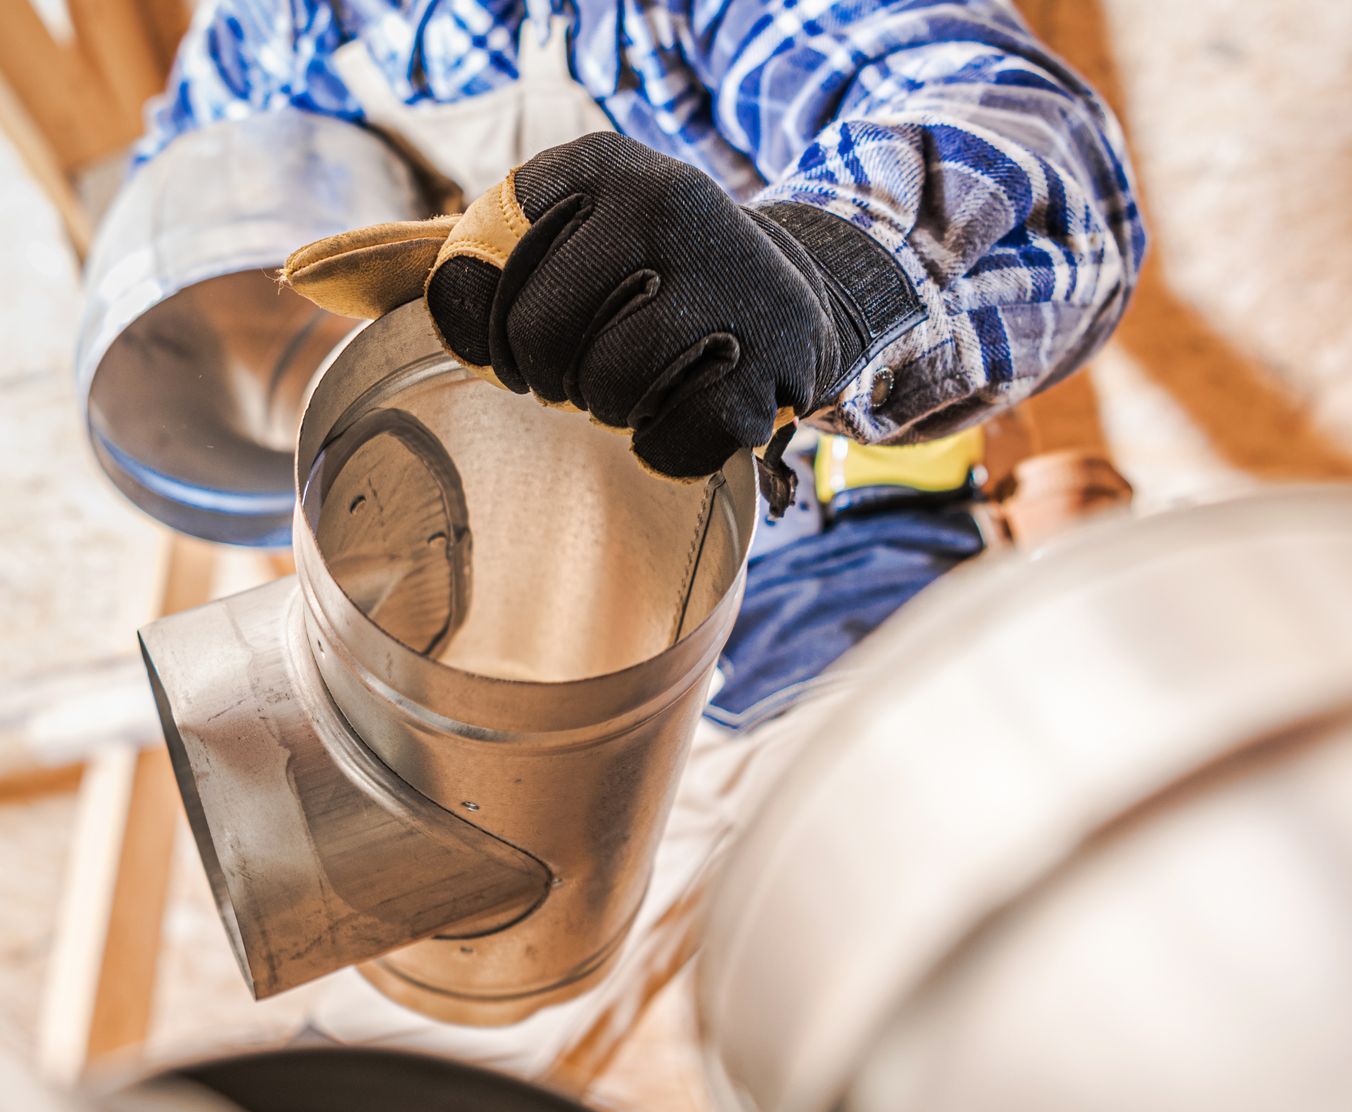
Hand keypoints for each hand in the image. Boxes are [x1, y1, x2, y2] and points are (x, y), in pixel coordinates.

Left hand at [286, 132, 907, 478]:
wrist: (789, 289)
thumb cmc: (637, 272)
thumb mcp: (549, 236)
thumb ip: (435, 257)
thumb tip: (302, 274)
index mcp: (596, 163)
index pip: (481, 266)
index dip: (486, 329)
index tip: (521, 337)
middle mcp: (670, 202)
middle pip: (544, 336)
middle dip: (550, 377)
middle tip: (577, 375)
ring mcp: (733, 282)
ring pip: (610, 389)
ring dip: (610, 411)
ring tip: (632, 386)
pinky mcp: (778, 360)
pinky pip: (677, 439)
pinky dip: (667, 449)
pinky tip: (685, 411)